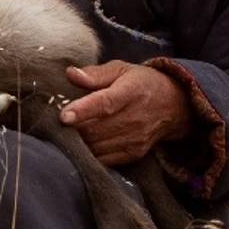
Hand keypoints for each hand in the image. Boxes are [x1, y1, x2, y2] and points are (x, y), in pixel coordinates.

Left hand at [58, 60, 192, 166]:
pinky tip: (79, 144)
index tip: (64, 116)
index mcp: (130, 92)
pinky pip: (104, 160)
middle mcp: (134, 118)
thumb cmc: (141, 83)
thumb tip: (70, 74)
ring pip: (97, 146)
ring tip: (65, 133)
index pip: (105, 103)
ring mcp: (135, 139)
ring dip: (78, 142)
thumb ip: (94, 73)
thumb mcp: (121, 69)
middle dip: (72, 129)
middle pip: (96, 129)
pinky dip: (89, 154)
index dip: (83, 110)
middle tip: (53, 123)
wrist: (174, 105)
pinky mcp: (133, 153)